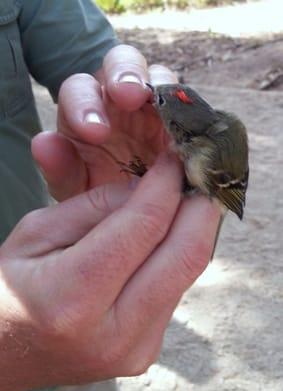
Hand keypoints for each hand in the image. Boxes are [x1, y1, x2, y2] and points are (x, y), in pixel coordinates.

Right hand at [0, 155, 218, 390]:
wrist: (6, 351)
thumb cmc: (8, 288)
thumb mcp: (37, 232)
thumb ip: (96, 206)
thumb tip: (150, 186)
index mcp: (73, 299)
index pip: (144, 226)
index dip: (167, 184)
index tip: (174, 160)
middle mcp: (114, 334)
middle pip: (188, 255)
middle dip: (200, 206)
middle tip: (194, 177)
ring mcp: (136, 350)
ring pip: (188, 272)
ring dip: (191, 230)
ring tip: (176, 204)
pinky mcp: (146, 351)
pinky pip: (175, 290)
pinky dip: (174, 256)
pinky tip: (160, 240)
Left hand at [32, 45, 177, 200]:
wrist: (133, 206)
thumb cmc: (97, 191)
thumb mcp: (76, 188)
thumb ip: (60, 168)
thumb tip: (44, 143)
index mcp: (85, 110)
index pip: (79, 90)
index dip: (85, 105)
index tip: (95, 133)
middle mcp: (117, 99)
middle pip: (121, 63)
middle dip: (126, 75)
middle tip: (130, 96)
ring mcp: (153, 104)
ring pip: (160, 76)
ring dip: (165, 87)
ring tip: (171, 109)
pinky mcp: (181, 118)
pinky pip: (190, 105)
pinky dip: (192, 113)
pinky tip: (194, 132)